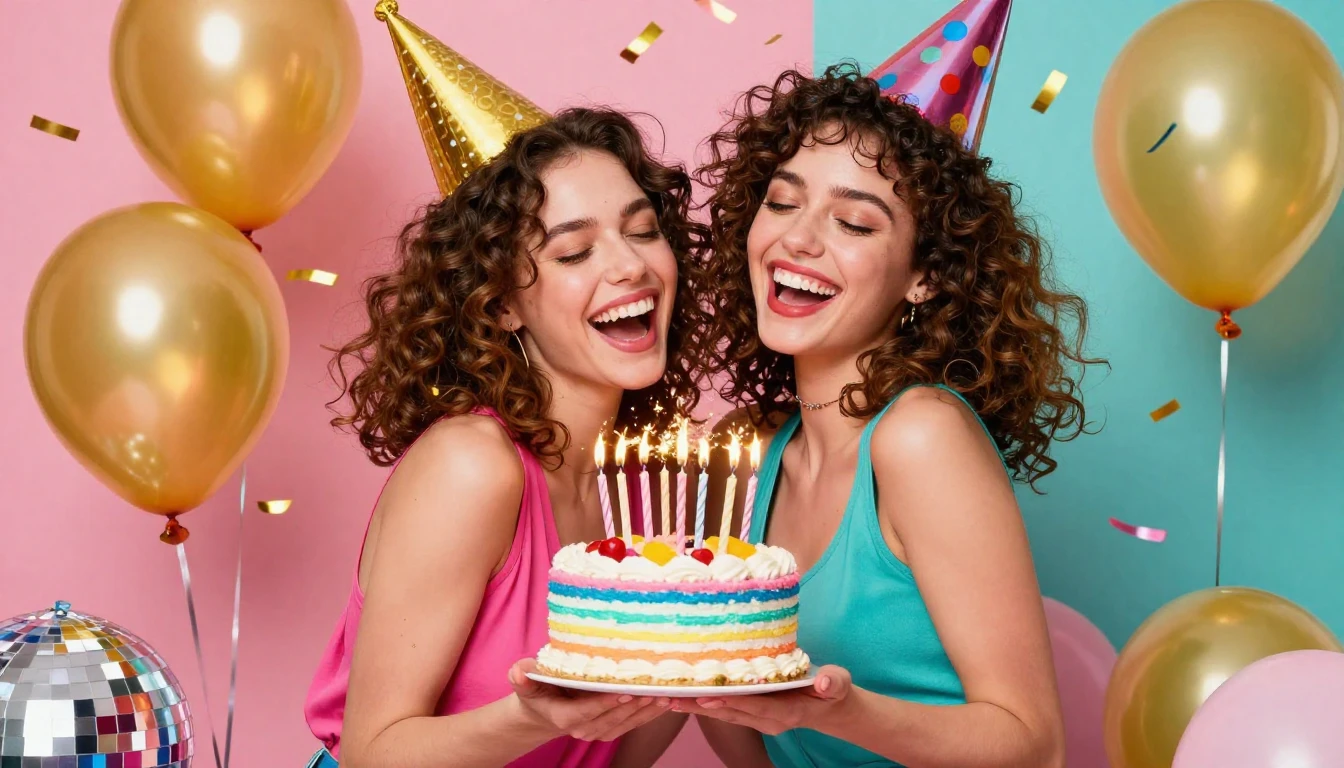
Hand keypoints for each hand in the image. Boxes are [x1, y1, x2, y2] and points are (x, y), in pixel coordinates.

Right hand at [508, 659, 669, 741]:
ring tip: (666, 695)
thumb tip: (519, 671)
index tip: (625, 691)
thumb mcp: (526, 681)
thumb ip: (523, 677)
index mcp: (564, 716)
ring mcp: (598, 731)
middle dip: (635, 705)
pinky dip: (650, 714)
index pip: (587, 711)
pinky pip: (632, 724)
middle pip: (612, 717)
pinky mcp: (610, 729)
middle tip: (656, 689)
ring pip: (626, 723)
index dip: (606, 703)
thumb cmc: (538, 690)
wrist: (544, 710)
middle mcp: (583, 729)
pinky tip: (665, 701)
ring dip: (648, 711)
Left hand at [672, 665, 852, 735]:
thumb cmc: (833, 690)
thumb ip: (833, 682)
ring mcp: (758, 719)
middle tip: (674, 698)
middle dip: (702, 706)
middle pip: (732, 712)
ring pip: (724, 713)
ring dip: (696, 707)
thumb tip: (824, 683)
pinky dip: (704, 704)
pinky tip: (684, 698)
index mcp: (788, 711)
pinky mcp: (751, 714)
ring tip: (669, 698)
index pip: (757, 706)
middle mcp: (768, 720)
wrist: (829, 707)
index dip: (734, 702)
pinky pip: (725, 710)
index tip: (710, 697)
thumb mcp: (838, 683)